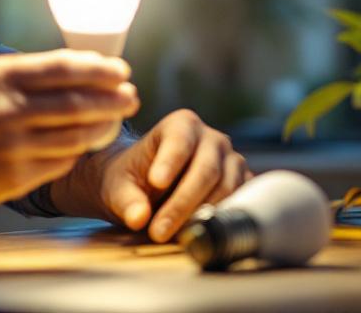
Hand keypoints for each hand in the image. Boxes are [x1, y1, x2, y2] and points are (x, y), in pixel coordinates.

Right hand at [0, 51, 139, 209]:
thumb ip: (29, 72)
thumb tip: (85, 66)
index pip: (64, 69)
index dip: (100, 70)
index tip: (122, 72)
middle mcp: (5, 111)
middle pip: (78, 104)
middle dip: (113, 100)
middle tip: (131, 97)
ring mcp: (12, 147)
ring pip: (76, 137)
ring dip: (103, 128)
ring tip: (114, 120)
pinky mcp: (16, 178)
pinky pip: (62, 163)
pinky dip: (76, 152)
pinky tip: (82, 144)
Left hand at [52, 109, 250, 241]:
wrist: (146, 186)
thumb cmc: (130, 179)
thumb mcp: (119, 188)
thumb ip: (127, 201)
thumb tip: (138, 218)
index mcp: (181, 125)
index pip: (180, 141)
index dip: (170, 162)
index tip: (156, 182)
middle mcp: (212, 139)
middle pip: (206, 170)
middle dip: (182, 203)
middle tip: (159, 231)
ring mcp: (231, 162)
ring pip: (225, 189)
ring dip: (200, 216)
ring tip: (173, 237)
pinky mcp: (241, 186)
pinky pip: (239, 203)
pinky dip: (220, 220)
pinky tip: (198, 234)